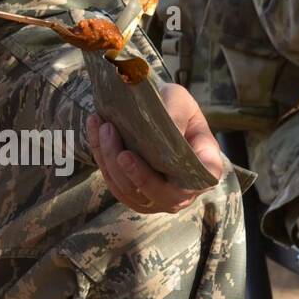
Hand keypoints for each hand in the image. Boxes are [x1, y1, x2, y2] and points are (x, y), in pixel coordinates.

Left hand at [86, 82, 223, 213]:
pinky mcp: (133, 194)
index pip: (192, 183)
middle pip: (152, 192)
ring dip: (109, 159)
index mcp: (204, 170)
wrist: (160, 113)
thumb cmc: (176, 108)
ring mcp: (157, 197)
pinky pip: (113, 183)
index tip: (127, 155)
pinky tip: (95, 129)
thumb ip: (176, 113)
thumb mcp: (179, 101)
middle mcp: (183, 192)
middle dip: (125, 167)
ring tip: (103, 126)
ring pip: (128, 190)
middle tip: (110, 132)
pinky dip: (100, 157)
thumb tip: (165, 129)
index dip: (160, 176)